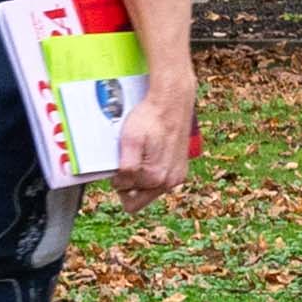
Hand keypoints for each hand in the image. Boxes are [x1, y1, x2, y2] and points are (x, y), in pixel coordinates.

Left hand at [117, 72, 199, 195]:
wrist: (171, 102)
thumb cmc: (149, 119)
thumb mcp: (129, 141)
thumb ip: (126, 169)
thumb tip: (122, 183)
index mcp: (157, 178)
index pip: (128, 200)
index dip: (119, 184)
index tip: (119, 166)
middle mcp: (170, 181)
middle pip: (140, 197)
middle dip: (131, 183)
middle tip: (129, 159)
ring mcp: (178, 175)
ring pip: (151, 188)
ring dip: (142, 175)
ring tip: (141, 153)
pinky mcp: (181, 168)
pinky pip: (161, 179)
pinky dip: (154, 169)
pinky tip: (152, 152)